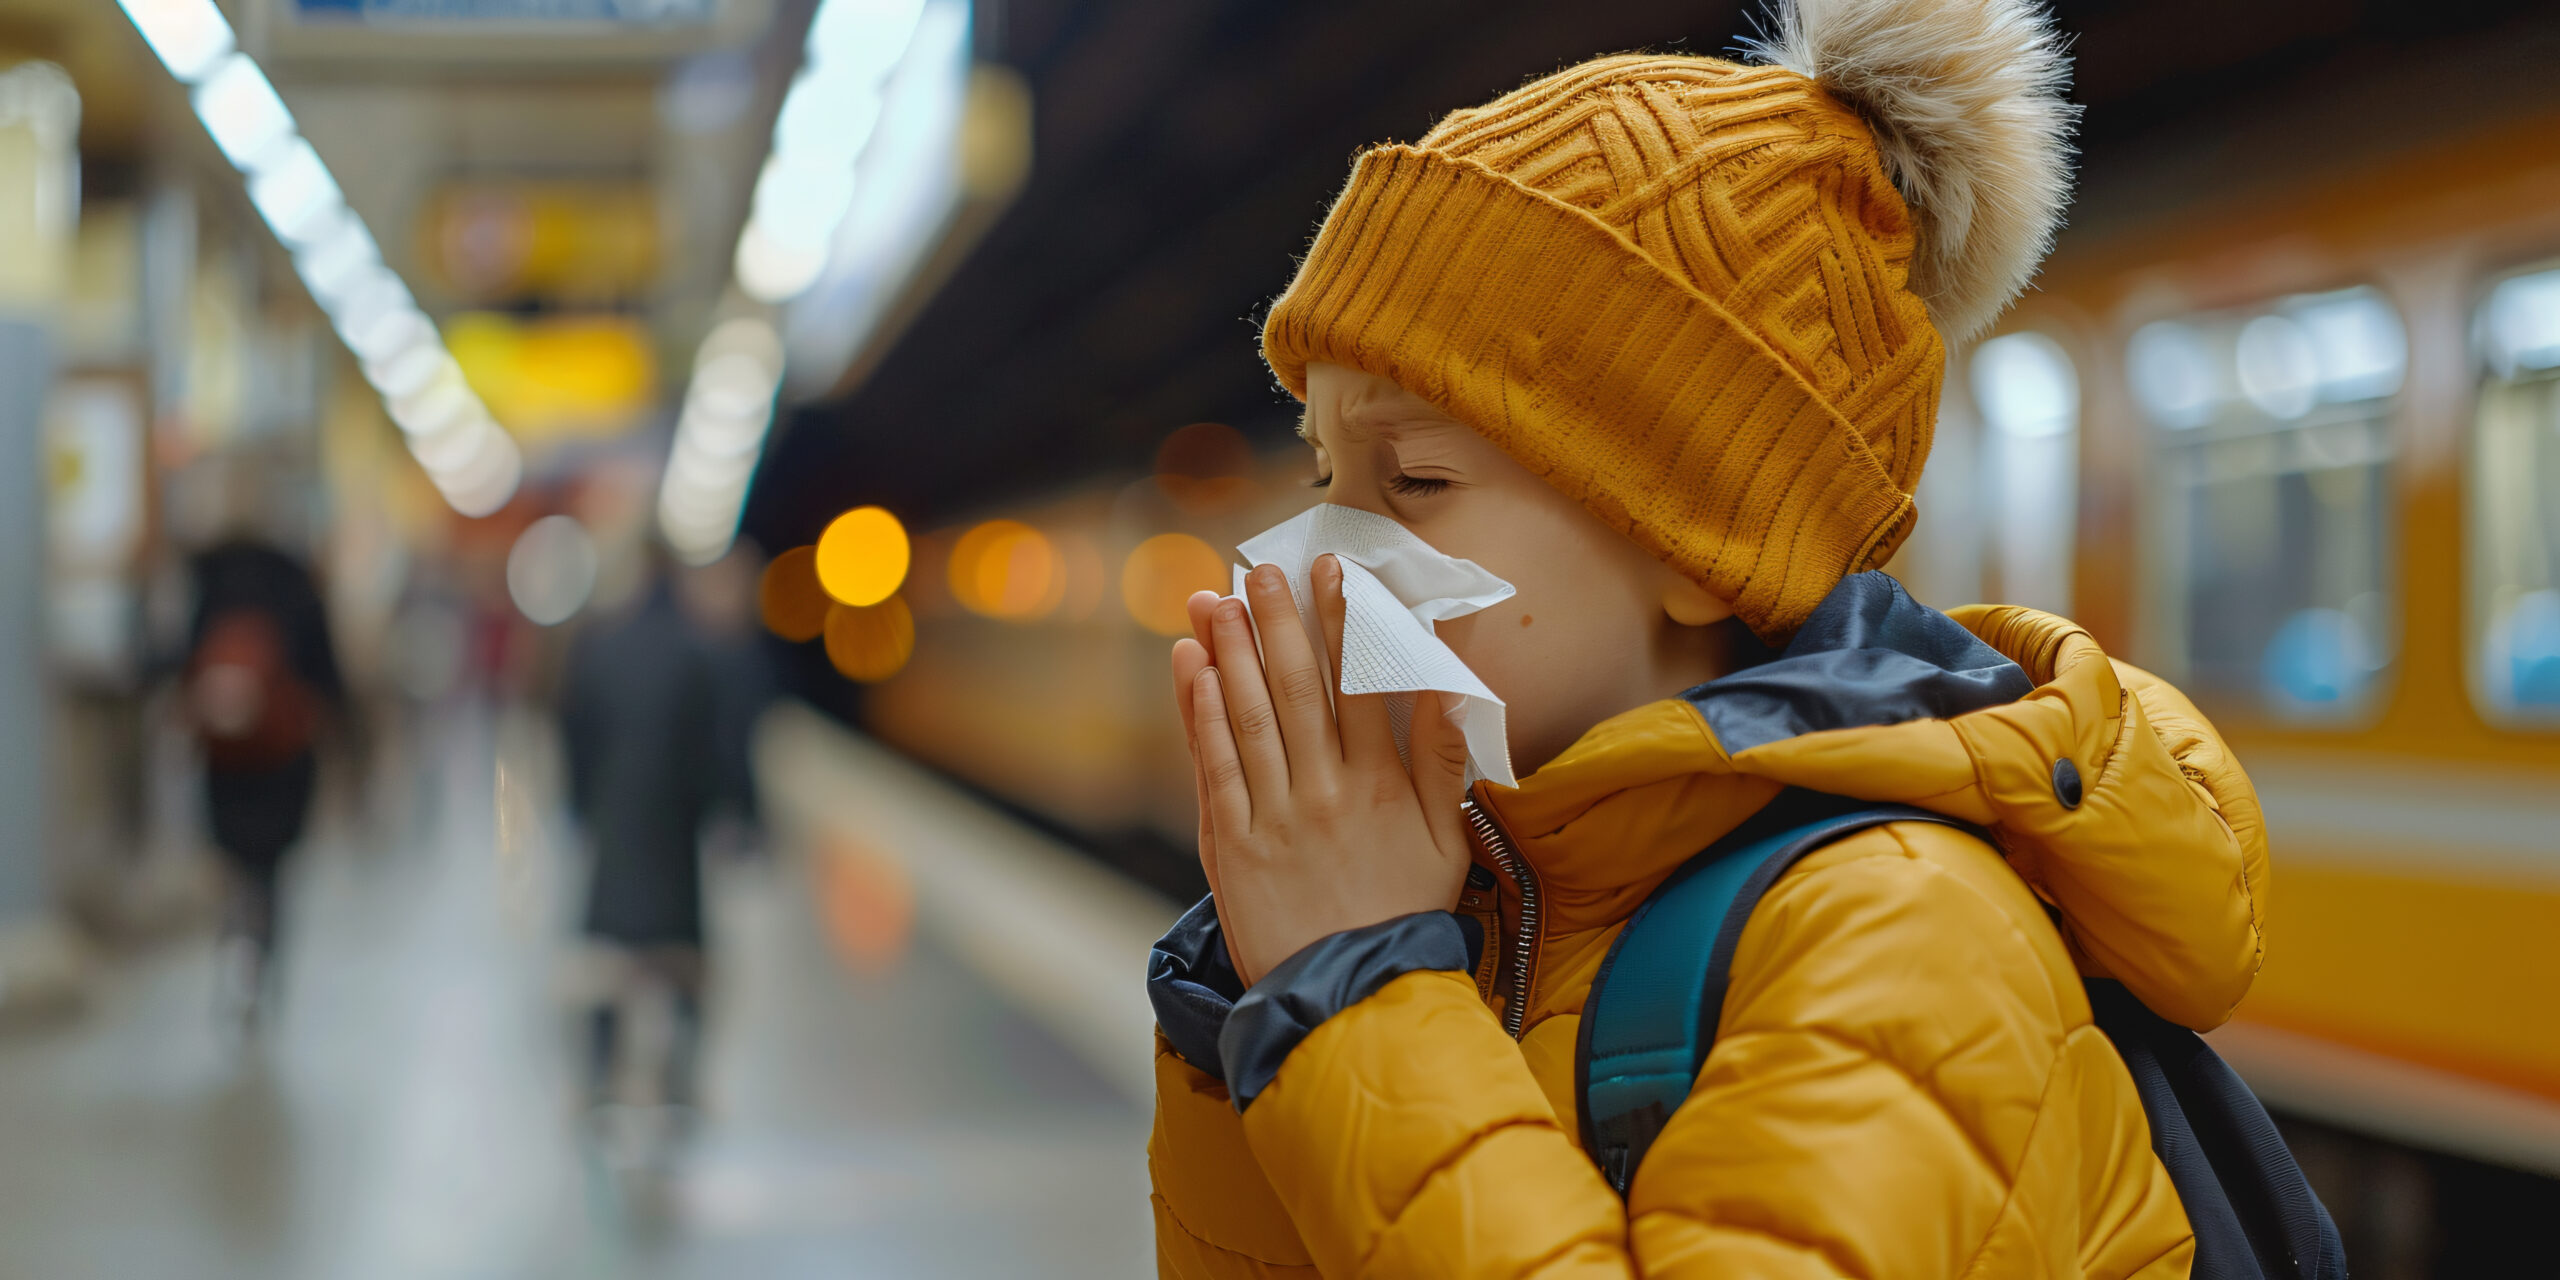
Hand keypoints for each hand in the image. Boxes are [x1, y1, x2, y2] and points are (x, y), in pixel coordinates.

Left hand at [1169, 555, 1473, 984]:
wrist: (1349, 1000)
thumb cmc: (1402, 916)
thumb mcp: (1447, 842)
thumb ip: (1443, 762)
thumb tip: (1450, 690)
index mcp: (1380, 786)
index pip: (1360, 685)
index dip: (1344, 622)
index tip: (1332, 571)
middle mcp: (1325, 792)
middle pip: (1298, 688)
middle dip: (1279, 620)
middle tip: (1261, 567)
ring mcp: (1274, 817)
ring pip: (1250, 716)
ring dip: (1230, 651)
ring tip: (1215, 597)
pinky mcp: (1232, 844)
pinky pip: (1214, 765)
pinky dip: (1199, 712)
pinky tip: (1191, 667)